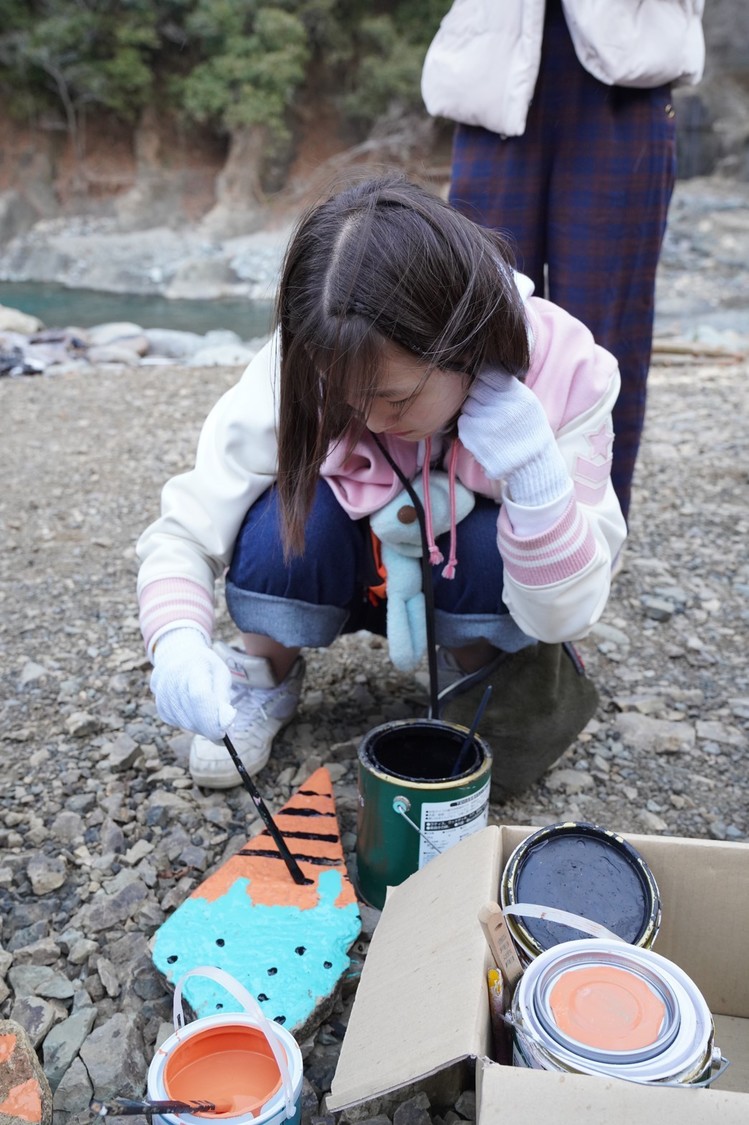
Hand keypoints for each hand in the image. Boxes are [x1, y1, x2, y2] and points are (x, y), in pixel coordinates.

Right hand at [150, 628, 235, 739]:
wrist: (180, 655)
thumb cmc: (206, 667)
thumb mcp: (221, 675)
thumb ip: (223, 700)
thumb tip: (226, 725)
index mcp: (194, 665)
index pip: (199, 695)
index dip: (210, 718)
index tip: (223, 734)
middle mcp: (173, 677)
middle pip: (191, 712)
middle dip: (209, 726)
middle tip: (222, 730)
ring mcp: (163, 692)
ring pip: (184, 722)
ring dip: (201, 726)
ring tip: (209, 714)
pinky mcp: (160, 705)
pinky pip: (178, 723)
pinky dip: (190, 724)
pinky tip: (196, 712)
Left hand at [458, 369, 570, 506]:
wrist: (532, 463)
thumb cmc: (529, 429)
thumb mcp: (527, 401)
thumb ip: (508, 385)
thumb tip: (484, 366)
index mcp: (516, 394)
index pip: (488, 373)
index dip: (485, 378)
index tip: (487, 385)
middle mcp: (501, 407)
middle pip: (475, 389)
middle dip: (478, 395)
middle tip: (487, 407)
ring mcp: (486, 422)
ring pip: (467, 405)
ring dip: (473, 411)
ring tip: (488, 421)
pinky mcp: (474, 438)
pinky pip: (463, 422)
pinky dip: (470, 426)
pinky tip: (484, 433)